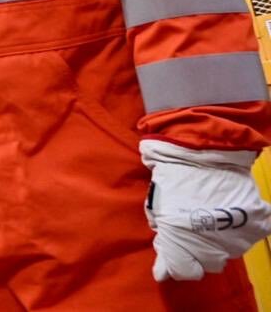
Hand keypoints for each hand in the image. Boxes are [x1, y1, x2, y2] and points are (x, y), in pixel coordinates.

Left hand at [141, 138, 270, 280]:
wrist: (203, 144)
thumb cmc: (172, 170)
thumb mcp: (157, 201)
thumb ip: (161, 231)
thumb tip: (163, 264)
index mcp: (180, 239)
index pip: (181, 270)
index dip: (173, 260)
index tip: (170, 246)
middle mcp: (211, 244)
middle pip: (207, 262)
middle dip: (197, 250)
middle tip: (192, 226)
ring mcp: (237, 235)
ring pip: (229, 250)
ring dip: (219, 238)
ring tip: (211, 212)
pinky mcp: (257, 222)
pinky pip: (251, 233)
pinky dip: (244, 226)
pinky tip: (232, 211)